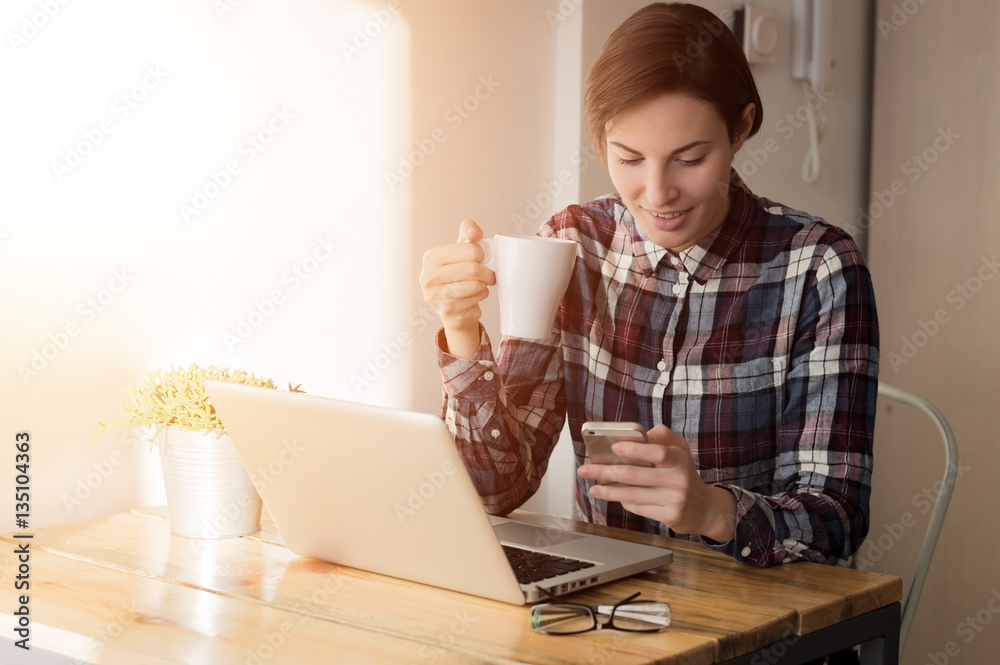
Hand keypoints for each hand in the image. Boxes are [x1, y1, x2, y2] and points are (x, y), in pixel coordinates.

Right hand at [419, 219, 495, 358]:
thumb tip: (473, 231)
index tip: (481, 259)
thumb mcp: (461, 251)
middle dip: (487, 272)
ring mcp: (434, 294)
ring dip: (484, 284)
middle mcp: (428, 275)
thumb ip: (468, 234)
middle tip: (488, 274)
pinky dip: (481, 296)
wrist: (454, 309)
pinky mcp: (446, 309)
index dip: (482, 254)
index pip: (470, 249)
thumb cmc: (458, 277)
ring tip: (481, 284)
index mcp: (432, 257)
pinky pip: (474, 299)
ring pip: (475, 285)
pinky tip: (476, 294)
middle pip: (473, 269)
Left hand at [577, 425, 736, 541]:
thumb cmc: (684, 473)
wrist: (704, 508)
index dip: (635, 449)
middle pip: (635, 475)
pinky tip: (615, 497)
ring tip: (593, 487)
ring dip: (608, 491)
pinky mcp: (669, 516)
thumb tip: (639, 433)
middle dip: (605, 472)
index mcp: (679, 459)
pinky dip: (624, 502)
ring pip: (632, 495)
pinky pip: (638, 508)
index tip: (614, 446)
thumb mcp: (680, 449)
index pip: (657, 452)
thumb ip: (662, 435)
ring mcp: (674, 500)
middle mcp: (678, 479)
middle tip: (585, 470)